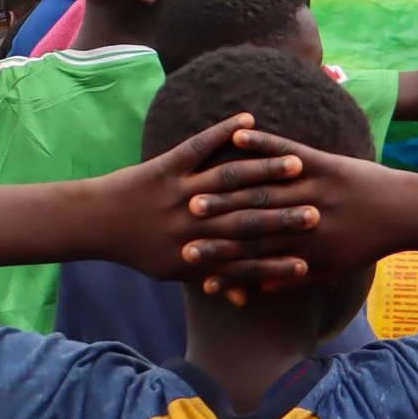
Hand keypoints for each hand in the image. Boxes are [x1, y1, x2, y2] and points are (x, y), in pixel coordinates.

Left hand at [89, 120, 316, 287]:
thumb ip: (214, 278)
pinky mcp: (168, 166)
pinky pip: (200, 145)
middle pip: (246, 217)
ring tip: (296, 165)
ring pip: (228, 179)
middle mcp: (191, 222)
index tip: (312, 254)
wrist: (98, 223)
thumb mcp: (176, 271)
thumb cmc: (140, 250)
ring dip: (264, 170)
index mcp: (195, 250)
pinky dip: (224, 131)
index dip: (279, 256)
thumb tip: (246, 297)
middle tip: (319, 211)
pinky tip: (248, 121)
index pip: (245, 255)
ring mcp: (180, 191)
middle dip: (284, 214)